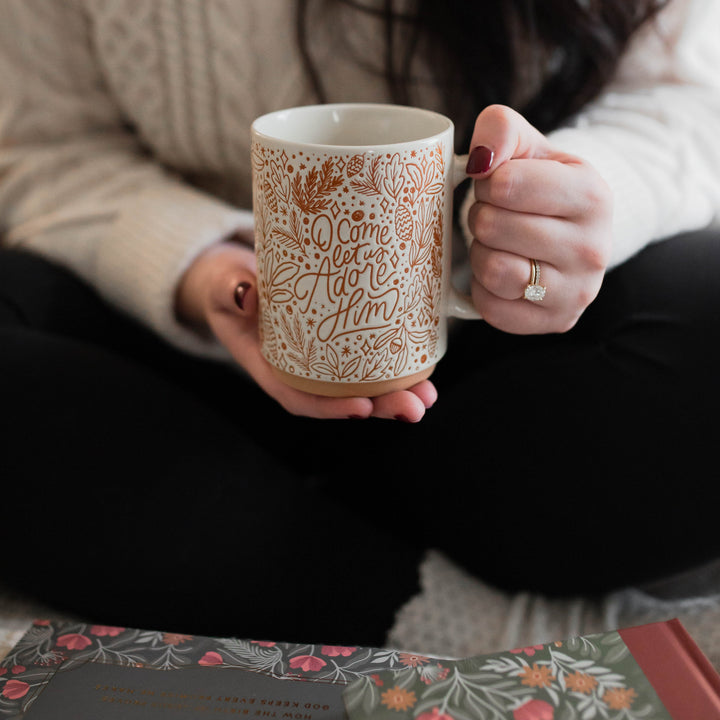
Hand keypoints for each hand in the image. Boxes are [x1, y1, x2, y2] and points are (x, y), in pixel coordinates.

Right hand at [175, 240, 435, 420]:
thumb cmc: (228, 285)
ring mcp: (322, 357)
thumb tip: (244, 294)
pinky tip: (423, 365)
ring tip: (427, 394)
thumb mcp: (222, 286)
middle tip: (413, 406)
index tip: (361, 408)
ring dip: (398, 393)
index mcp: (270, 366)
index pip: (299, 397)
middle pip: (341, 397)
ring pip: (362, 384)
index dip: (330, 407)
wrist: (238, 275)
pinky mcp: (339, 338)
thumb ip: (228, 290)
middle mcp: (300, 368)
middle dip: (380, 406)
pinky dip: (397, 365)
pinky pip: (369, 359)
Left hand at [465, 105, 612, 333]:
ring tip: (499, 245)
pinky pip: (492, 308)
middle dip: (482, 217)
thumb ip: (500, 129)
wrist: (569, 232)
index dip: (487, 183)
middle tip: (497, 217)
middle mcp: (594, 248)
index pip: (505, 184)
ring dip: (481, 254)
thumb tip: (480, 160)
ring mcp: (578, 291)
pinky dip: (484, 290)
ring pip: (493, 271)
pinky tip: (502, 275)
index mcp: (593, 194)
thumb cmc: (540, 186)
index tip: (500, 185)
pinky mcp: (556, 322)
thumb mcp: (527, 146)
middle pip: (493, 227)